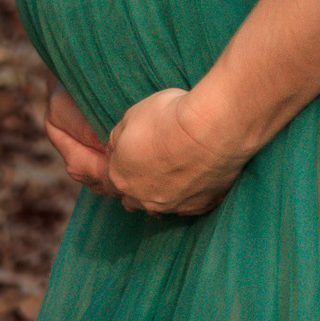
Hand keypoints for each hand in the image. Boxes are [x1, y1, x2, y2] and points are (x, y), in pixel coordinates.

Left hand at [43, 83, 249, 216]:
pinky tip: (197, 176)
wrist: (212, 129)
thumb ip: (119, 136)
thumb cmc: (169, 117)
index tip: (116, 158)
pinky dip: (190, 192)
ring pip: (161, 204)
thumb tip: (116, 146)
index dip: (112, 167)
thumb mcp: (132, 116)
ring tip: (171, 172)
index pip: (107, 180)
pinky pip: (190, 203)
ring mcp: (174, 205)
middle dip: (134, 184)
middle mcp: (144, 198)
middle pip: (132, 198)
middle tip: (144, 165)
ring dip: (162, 191)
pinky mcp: (202, 205)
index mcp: (121, 177)